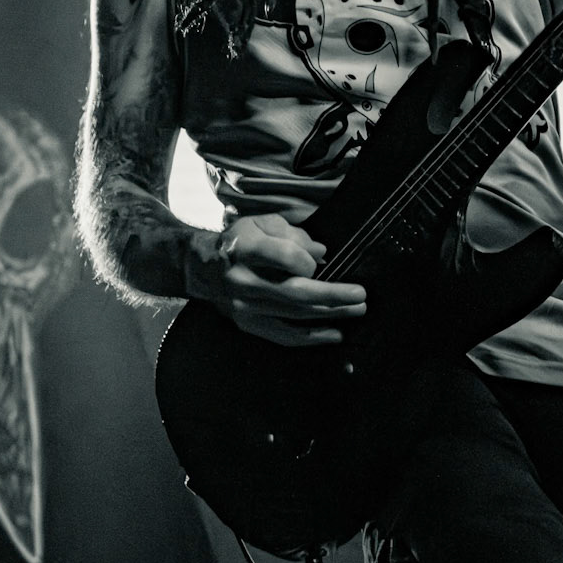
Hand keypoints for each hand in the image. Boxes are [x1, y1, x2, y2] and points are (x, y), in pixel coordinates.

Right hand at [202, 213, 366, 347]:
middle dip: (332, 295)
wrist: (202, 269)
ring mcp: (243, 308)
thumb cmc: (238, 242)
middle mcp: (242, 281)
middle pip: (294, 292)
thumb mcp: (261, 225)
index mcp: (244, 250)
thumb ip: (292, 235)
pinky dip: (311, 337)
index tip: (320, 261)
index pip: (285, 257)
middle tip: (361, 295)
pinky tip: (335, 334)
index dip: (307, 260)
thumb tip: (322, 253)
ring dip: (330, 314)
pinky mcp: (247, 324)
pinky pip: (283, 335)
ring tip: (357, 310)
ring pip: (294, 315)